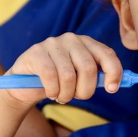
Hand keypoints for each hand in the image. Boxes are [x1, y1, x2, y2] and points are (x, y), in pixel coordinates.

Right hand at [0, 34, 123, 111]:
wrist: (24, 83)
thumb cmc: (57, 81)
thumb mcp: (79, 77)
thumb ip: (96, 77)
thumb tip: (114, 84)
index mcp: (86, 43)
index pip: (107, 54)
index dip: (114, 72)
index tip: (112, 89)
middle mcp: (71, 39)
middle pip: (88, 69)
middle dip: (85, 91)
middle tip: (76, 97)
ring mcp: (52, 43)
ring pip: (69, 76)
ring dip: (66, 94)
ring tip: (61, 96)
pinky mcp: (36, 52)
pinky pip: (51, 77)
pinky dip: (53, 91)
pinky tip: (51, 92)